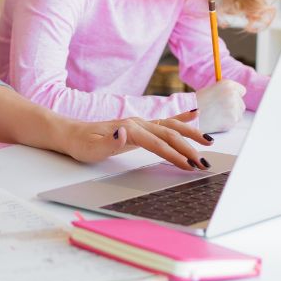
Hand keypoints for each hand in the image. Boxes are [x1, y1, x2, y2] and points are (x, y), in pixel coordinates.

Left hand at [62, 110, 208, 169]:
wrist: (71, 134)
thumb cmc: (81, 144)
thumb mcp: (91, 148)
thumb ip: (110, 142)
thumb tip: (125, 133)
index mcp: (129, 129)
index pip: (157, 143)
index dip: (174, 154)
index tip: (188, 166)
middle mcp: (138, 123)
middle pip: (169, 134)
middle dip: (188, 148)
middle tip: (204, 162)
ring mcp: (140, 123)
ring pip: (171, 126)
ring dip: (190, 134)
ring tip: (209, 142)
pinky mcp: (140, 127)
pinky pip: (165, 121)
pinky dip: (181, 118)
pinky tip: (194, 114)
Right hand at [195, 79, 245, 132]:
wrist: (189, 116)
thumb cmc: (197, 102)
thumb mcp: (211, 89)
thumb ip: (225, 91)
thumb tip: (236, 95)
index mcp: (228, 84)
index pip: (242, 90)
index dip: (235, 95)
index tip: (228, 99)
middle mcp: (233, 94)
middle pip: (241, 103)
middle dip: (233, 107)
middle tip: (219, 109)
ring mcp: (234, 108)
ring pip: (239, 114)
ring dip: (231, 116)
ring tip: (216, 115)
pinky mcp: (232, 120)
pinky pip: (234, 122)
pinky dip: (227, 123)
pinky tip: (216, 120)